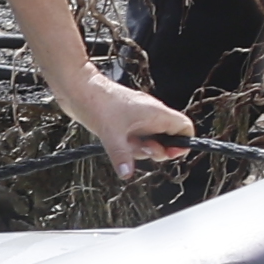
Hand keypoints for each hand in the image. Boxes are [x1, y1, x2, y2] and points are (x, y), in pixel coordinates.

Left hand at [51, 64, 198, 180]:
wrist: (78, 89)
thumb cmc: (98, 104)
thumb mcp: (111, 134)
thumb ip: (122, 155)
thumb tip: (126, 174)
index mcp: (157, 113)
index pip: (185, 127)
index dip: (183, 143)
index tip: (170, 154)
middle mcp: (151, 114)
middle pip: (168, 139)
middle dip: (157, 150)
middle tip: (142, 150)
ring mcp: (139, 117)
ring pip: (150, 140)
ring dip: (140, 148)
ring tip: (124, 144)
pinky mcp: (127, 121)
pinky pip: (136, 137)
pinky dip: (129, 144)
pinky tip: (116, 141)